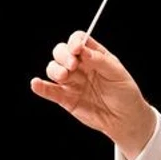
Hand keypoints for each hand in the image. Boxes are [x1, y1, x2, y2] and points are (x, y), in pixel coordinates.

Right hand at [30, 30, 155, 159]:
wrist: (125, 118)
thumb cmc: (124, 92)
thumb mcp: (117, 73)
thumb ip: (100, 61)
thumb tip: (82, 50)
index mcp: (93, 55)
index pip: (78, 40)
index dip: (74, 42)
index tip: (77, 49)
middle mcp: (80, 66)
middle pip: (61, 52)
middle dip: (63, 56)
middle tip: (72, 65)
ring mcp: (71, 82)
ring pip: (53, 69)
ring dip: (54, 70)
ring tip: (64, 76)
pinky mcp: (65, 98)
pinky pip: (49, 91)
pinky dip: (41, 87)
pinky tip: (36, 84)